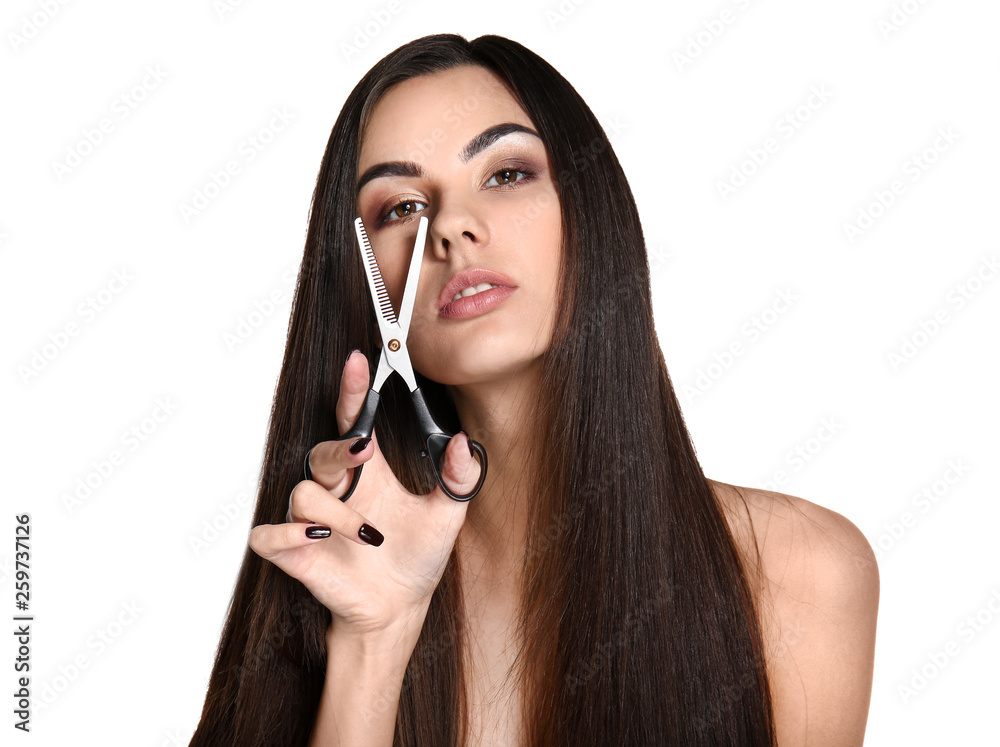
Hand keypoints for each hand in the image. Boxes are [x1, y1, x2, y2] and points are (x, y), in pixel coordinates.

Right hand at [248, 351, 480, 637]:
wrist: (399, 610)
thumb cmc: (416, 558)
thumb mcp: (447, 516)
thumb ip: (459, 479)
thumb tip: (463, 443)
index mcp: (370, 473)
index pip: (354, 421)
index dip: (353, 389)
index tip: (359, 361)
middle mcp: (339, 489)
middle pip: (323, 451)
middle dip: (340, 448)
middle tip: (365, 452)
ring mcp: (311, 520)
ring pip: (304, 493)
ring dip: (336, 512)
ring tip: (368, 535)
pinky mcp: (294, 552)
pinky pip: (269, 534)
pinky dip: (286, 534)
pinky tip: (314, 538)